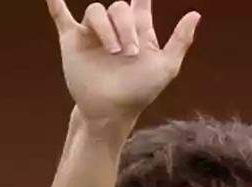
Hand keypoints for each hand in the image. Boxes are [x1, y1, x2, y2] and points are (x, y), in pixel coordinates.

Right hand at [46, 0, 200, 125]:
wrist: (110, 110)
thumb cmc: (139, 92)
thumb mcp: (166, 67)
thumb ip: (181, 40)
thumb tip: (195, 13)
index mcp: (137, 33)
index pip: (139, 6)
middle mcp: (115, 30)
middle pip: (118, 7)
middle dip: (125, 26)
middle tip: (129, 52)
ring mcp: (93, 35)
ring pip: (96, 11)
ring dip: (105, 28)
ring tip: (112, 52)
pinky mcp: (73, 41)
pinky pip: (61, 16)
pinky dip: (55, 3)